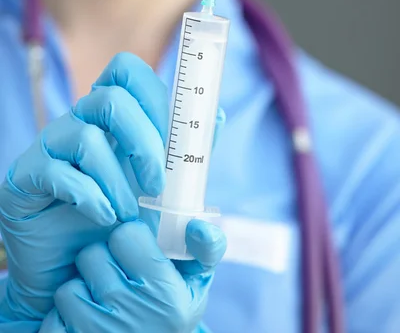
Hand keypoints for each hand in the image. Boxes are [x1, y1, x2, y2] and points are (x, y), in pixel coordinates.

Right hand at [0, 53, 168, 321]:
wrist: (76, 271)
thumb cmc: (123, 224)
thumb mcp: (166, 192)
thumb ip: (191, 158)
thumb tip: (217, 117)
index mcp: (113, 118)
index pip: (126, 70)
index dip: (154, 94)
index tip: (174, 137)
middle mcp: (80, 122)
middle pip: (110, 97)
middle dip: (143, 142)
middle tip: (157, 185)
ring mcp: (50, 147)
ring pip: (86, 135)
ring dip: (118, 180)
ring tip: (128, 215)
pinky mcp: (26, 177)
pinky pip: (57, 170)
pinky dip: (90, 196)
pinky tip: (104, 218)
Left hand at [39, 218, 226, 332]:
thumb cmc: (172, 318)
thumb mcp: (197, 287)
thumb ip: (206, 248)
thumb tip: (196, 224)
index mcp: (163, 291)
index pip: (125, 234)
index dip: (128, 239)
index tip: (134, 251)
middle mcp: (129, 312)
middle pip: (92, 255)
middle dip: (102, 262)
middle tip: (116, 276)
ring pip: (69, 286)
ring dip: (81, 290)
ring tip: (100, 300)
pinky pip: (54, 317)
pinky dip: (64, 319)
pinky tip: (83, 321)